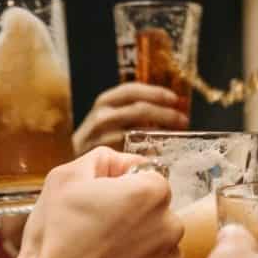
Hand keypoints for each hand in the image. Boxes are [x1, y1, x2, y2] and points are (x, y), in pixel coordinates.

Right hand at [12, 146, 183, 257]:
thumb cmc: (55, 239)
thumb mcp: (65, 179)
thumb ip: (102, 159)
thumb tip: (126, 162)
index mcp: (150, 193)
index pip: (148, 180)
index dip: (122, 191)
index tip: (101, 207)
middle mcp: (171, 225)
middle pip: (157, 214)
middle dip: (134, 220)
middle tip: (98, 236)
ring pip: (159, 245)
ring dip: (139, 249)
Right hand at [74, 83, 188, 154]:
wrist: (74, 166)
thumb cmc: (99, 142)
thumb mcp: (112, 120)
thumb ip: (135, 114)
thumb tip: (173, 110)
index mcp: (104, 103)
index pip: (131, 90)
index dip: (155, 92)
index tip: (175, 99)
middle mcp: (100, 117)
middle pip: (138, 110)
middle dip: (165, 113)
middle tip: (183, 120)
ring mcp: (100, 138)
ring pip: (136, 132)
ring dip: (160, 133)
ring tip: (176, 135)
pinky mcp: (102, 158)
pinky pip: (130, 153)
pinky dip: (147, 152)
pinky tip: (158, 153)